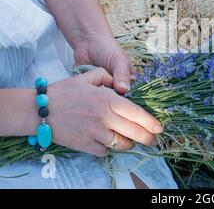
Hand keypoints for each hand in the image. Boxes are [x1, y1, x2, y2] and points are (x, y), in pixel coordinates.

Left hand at [45, 0, 135, 93]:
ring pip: (105, 100)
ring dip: (101, 99)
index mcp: (129, 80)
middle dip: (113, 100)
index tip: (122, 102)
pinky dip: (91, 97)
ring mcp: (105, 89)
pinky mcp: (93, 90)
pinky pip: (93, 97)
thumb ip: (122, 74)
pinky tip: (89, 96)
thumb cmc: (107, 48)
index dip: (127, 101)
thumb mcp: (119, 60)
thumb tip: (123, 90)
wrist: (87, 42)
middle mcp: (118, 86)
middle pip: (118, 100)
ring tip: (97, 96)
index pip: (132, 95)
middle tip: (106, 97)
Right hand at [47, 68, 162, 155]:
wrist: (39, 110)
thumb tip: (120, 84)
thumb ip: (107, 76)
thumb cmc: (64, 91)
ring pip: (122, 144)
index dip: (151, 122)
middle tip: (153, 141)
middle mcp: (105, 118)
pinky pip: (105, 152)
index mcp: (108, 100)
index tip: (159, 128)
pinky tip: (108, 143)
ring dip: (129, 144)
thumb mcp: (87, 77)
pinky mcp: (86, 146)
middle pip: (134, 132)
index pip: (137, 114)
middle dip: (148, 138)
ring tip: (131, 142)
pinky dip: (109, 149)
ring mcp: (96, 134)